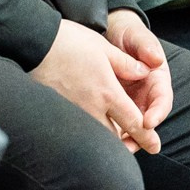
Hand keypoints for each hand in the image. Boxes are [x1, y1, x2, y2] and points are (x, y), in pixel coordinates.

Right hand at [28, 18, 157, 152]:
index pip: (134, 123)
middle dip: (126, 144)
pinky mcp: (57, 112)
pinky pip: (77, 130)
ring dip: (106, 140)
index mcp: (107, 92)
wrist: (33, 44)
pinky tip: (86, 129)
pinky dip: (86, 133)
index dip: (147, 137)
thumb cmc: (69, 41)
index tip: (155, 147)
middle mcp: (91, 108)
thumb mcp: (103, 47)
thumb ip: (126, 64)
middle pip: (114, 138)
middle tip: (133, 145)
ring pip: (95, 137)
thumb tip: (146, 71)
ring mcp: (73, 113)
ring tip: (112, 139)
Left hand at [105, 10, 172, 138]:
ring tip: (116, 148)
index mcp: (157, 80)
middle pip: (148, 120)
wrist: (112, 35)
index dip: (157, 113)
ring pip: (132, 126)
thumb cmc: (129, 35)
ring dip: (126, 139)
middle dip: (141, 135)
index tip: (148, 123)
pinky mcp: (116, 105)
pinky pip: (115, 122)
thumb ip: (146, 47)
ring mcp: (132, 102)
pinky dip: (110, 131)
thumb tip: (156, 59)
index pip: (162, 101)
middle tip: (131, 145)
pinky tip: (100, 139)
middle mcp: (147, 95)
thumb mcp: (138, 37)